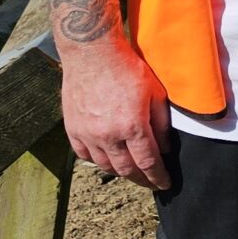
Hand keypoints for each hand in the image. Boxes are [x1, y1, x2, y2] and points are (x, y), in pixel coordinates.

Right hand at [60, 39, 169, 187]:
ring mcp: (87, 133)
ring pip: (104, 165)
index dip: (158, 176)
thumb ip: (161, 124)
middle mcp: (107, 135)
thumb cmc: (128, 69)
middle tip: (151, 183)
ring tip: (132, 173)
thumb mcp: (155, 94)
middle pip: (126, 169)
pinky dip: (97, 161)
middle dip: (141, 179)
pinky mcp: (72, 128)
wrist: (92, 54)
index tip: (165, 184)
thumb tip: (165, 148)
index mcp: (132, 127)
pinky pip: (84, 154)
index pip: (148, 162)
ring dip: (120, 172)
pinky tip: (106, 160)